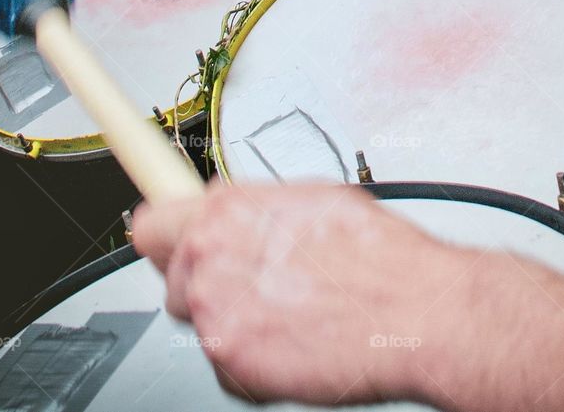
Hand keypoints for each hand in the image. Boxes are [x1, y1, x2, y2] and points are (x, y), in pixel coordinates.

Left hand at [132, 183, 465, 405]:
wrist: (413, 310)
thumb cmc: (376, 252)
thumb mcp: (312, 196)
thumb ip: (255, 206)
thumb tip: (237, 208)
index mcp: (226, 212)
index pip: (150, 222)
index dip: (165, 228)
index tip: (168, 231)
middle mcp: (209, 263)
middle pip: (171, 275)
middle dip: (203, 274)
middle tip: (251, 276)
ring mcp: (217, 318)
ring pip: (198, 317)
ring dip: (229, 313)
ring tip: (284, 306)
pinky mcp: (234, 366)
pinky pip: (224, 359)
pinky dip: (251, 353)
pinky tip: (292, 335)